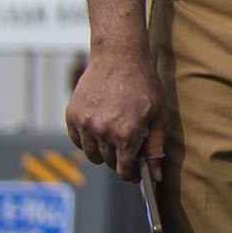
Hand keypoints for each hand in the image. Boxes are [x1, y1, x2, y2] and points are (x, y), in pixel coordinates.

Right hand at [67, 47, 172, 183]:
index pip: (124, 171)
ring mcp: (85, 124)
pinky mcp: (72, 115)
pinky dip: (87, 138)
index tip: (134, 173)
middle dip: (120, 158)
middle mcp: (102, 132)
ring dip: (103, 149)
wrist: (119, 57)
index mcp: (126, 135)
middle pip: (108, 162)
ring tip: (114, 132)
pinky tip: (99, 125)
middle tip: (129, 142)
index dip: (131, 175)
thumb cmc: (143, 84)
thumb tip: (155, 175)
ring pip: (91, 154)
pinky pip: (77, 140)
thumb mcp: (158, 115)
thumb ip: (155, 147)